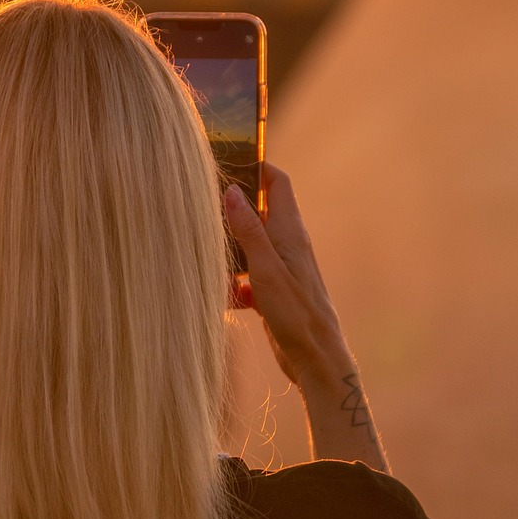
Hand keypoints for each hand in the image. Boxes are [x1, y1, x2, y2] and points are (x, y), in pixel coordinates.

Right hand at [224, 167, 345, 387]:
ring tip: (206, 256)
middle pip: (258, 211)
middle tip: (202, 206)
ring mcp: (280, 269)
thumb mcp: (266, 270)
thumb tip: (232, 191)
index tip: (230, 158)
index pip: (277, 182)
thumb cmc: (297, 314)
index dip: (257, 166)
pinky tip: (225, 298)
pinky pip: (247, 278)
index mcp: (289, 232)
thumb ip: (248, 231)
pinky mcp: (273, 292)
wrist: (316, 360)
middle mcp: (287, 245)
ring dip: (228, 250)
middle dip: (232, 208)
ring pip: (248, 246)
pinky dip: (233, 284)